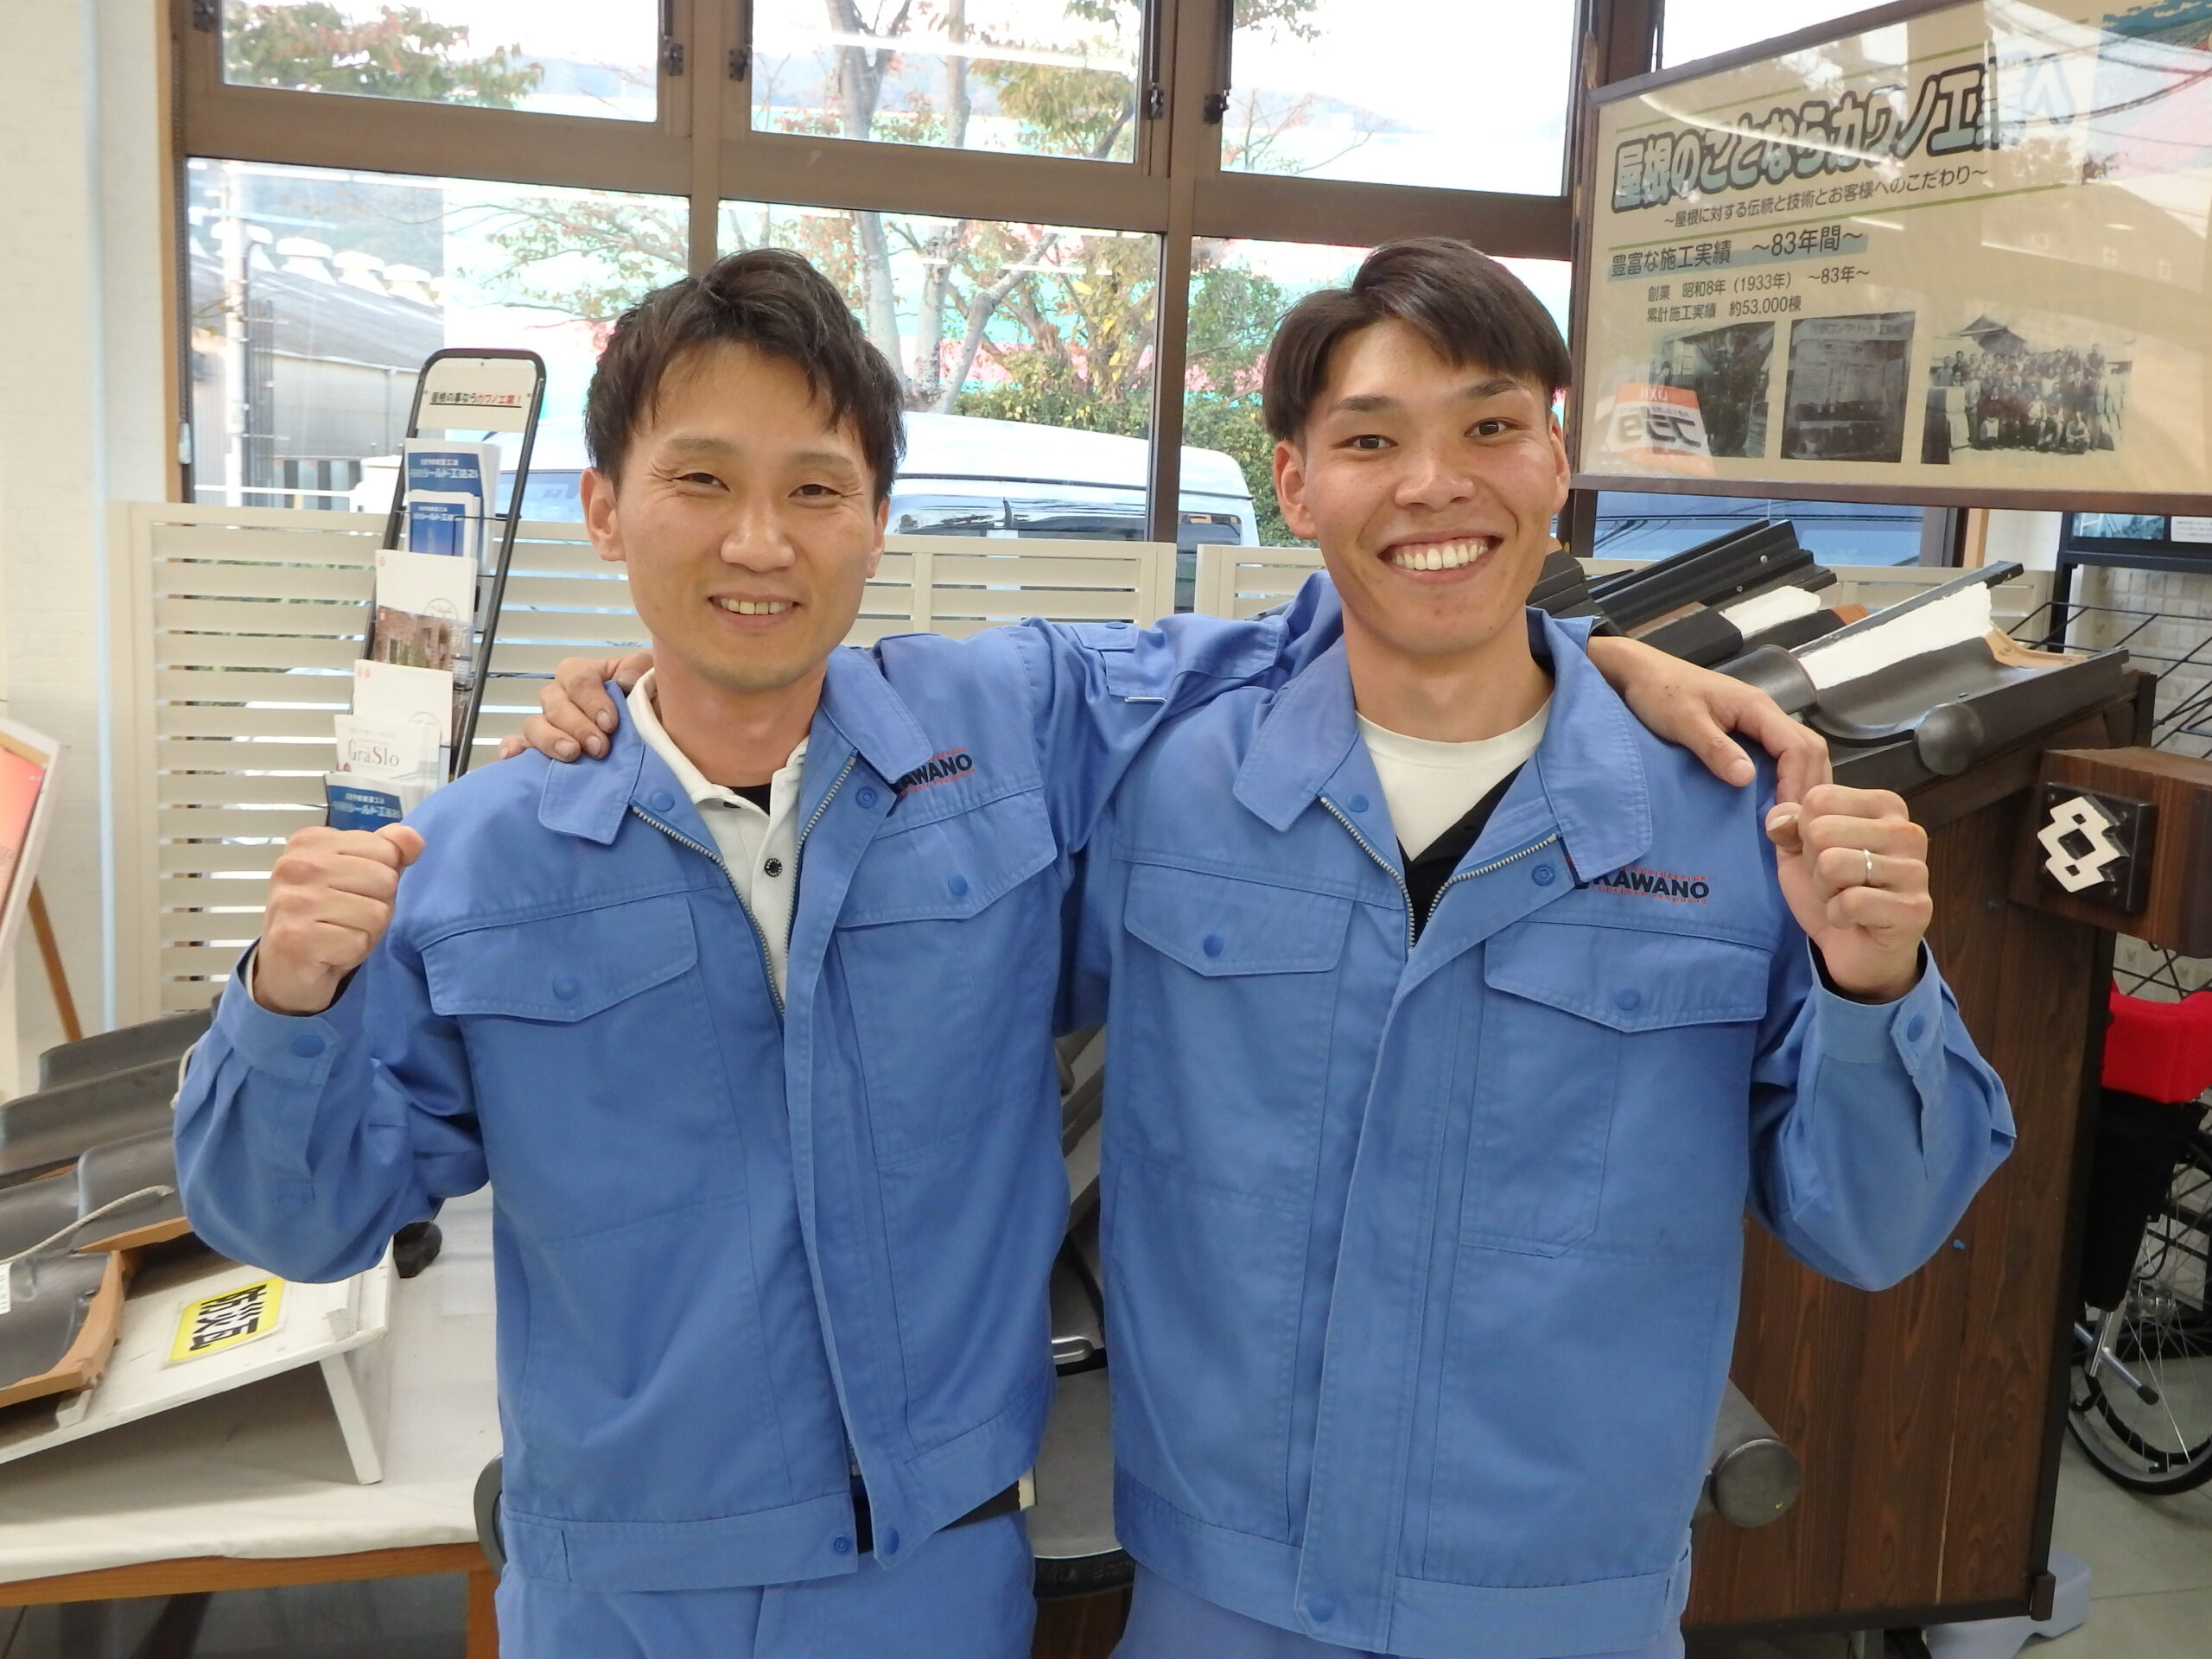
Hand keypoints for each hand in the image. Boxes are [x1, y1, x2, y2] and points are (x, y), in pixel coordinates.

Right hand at [254, 824, 425, 1016]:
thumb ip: (388, 850)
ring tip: (339, 936)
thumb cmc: (329, 918)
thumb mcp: (362, 877)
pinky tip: (329, 953)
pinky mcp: (295, 938)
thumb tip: (413, 838)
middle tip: (347, 919)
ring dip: (367, 932)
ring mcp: (292, 901)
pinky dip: (352, 953)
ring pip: (377, 913)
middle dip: (377, 906)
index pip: (386, 850)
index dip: (381, 879)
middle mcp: (296, 865)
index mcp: (311, 841)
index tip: (351, 893)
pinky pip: (359, 942)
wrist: (288, 970)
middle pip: (385, 880)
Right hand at [496, 649, 653, 761]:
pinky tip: (512, 757)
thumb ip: (640, 669)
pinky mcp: (544, 749)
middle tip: (599, 747)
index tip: (610, 723)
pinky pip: (520, 746)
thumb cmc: (653, 704)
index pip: (577, 677)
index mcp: (587, 675)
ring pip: (534, 724)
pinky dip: (514, 750)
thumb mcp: (653, 678)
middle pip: (553, 702)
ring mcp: (551, 724)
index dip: (591, 699)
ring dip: (549, 740)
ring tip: (571, 755)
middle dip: (576, 725)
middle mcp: (563, 697)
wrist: (662, 740)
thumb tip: (623, 680)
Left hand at [1588, 634, 1830, 804]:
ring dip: (1801, 785)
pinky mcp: (1749, 733)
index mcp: (1757, 707)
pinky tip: (1775, 805)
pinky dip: (1787, 780)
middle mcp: (1767, 713)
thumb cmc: (1658, 693)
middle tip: (1795, 827)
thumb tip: (1746, 778)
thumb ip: (1714, 748)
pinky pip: (1782, 757)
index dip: (1797, 784)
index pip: (1798, 747)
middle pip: (1810, 750)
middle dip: (1807, 788)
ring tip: (1790, 822)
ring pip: (1801, 754)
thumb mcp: (1683, 722)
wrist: (1640, 673)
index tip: (1786, 819)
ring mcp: (1760, 722)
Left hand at [1765, 785, 1929, 1002]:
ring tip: (1843, 898)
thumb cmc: (1832, 890)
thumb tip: (1779, 821)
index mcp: (1884, 805)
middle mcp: (1907, 830)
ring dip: (1825, 891)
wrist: (1856, 949)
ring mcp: (1916, 870)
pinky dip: (1839, 915)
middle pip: (1821, 829)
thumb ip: (1787, 822)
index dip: (1804, 832)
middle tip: (1834, 882)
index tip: (1823, 854)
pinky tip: (1854, 920)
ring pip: (1833, 864)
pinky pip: (1851, 902)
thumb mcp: (1798, 850)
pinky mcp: (1914, 908)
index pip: (1819, 798)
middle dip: (1813, 864)